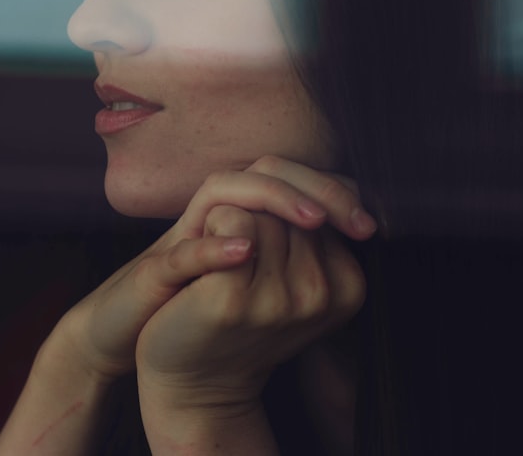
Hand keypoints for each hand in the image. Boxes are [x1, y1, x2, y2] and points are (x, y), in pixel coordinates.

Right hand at [44, 156, 374, 384]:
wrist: (152, 353)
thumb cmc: (215, 314)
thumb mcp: (268, 287)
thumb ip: (302, 261)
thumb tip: (352, 246)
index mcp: (245, 215)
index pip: (295, 175)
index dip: (336, 191)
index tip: (371, 225)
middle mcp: (217, 214)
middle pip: (269, 169)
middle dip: (317, 190)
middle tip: (356, 221)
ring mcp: (186, 235)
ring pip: (229, 188)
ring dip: (276, 200)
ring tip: (314, 222)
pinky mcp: (157, 267)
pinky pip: (185, 249)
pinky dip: (215, 247)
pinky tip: (246, 252)